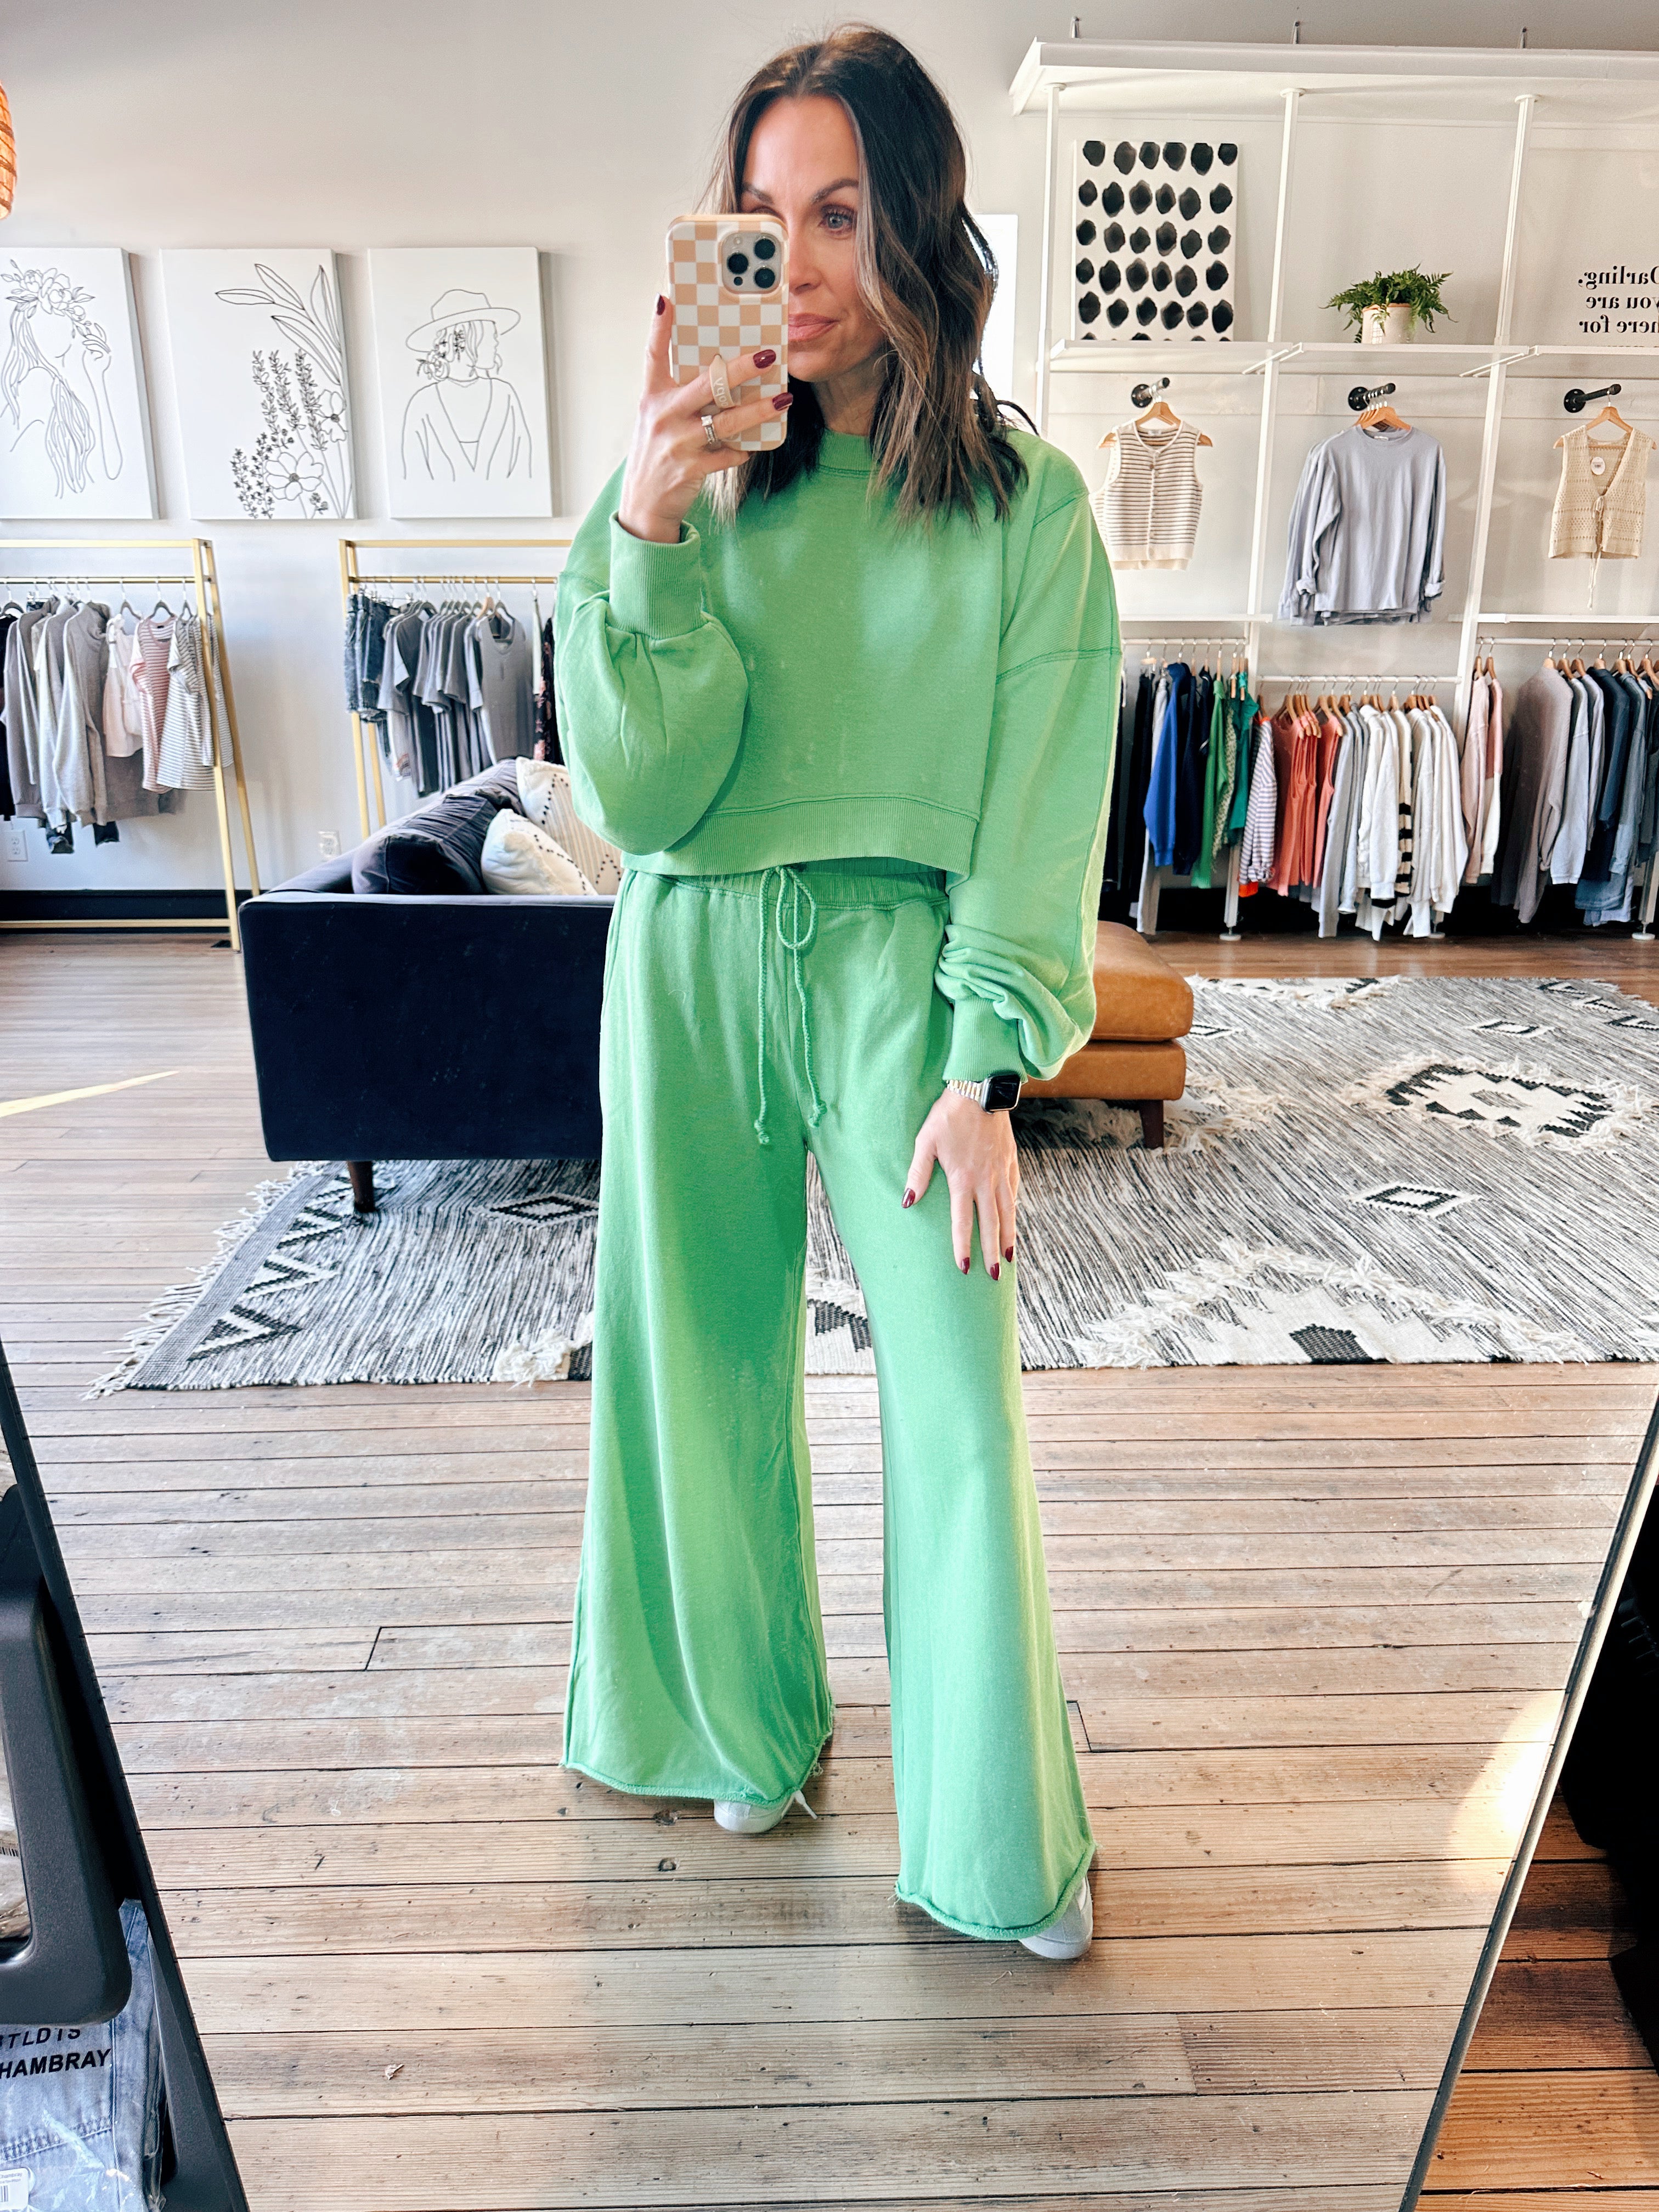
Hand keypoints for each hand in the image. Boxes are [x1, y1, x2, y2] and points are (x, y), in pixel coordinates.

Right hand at [617, 297, 791, 544]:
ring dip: (758, 410)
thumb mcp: (658, 418)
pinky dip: (740, 450)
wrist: (643, 505)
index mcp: (652, 397)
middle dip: (741, 369)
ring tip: (783, 400)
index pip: (653, 354)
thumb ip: (680, 394)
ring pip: (725, 421)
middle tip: (768, 355)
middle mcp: (663, 415)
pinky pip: (725, 455)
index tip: (667, 299)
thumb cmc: (657, 454)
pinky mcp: (689, 468)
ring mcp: (676, 442)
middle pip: (707, 384)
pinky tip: (752, 446)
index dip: (659, 326)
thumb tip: (717, 370)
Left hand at [903, 1088, 1019, 1279]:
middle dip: (991, 1252)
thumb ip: (917, 1173)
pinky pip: (1013, 1192)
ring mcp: (1000, 1172)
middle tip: (993, 1276)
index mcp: (962, 1179)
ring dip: (1008, 1237)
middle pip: (989, 1224)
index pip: (962, 1221)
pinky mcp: (1010, 1161)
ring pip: (1007, 1212)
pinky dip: (1014, 1210)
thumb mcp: (926, 1141)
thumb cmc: (948, 1115)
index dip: (963, 1246)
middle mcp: (985, 1180)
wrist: (981, 1089)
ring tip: (1008, 1259)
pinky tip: (1013, 1221)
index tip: (965, 1268)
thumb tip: (907, 1201)